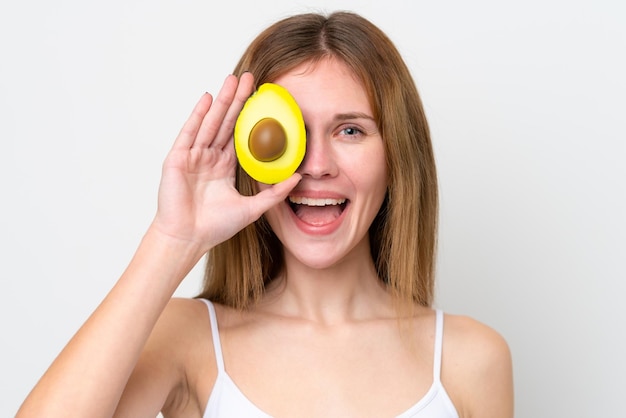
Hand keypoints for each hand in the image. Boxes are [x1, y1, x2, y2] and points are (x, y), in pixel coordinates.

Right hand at [151, 73, 300, 250]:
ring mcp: (193, 156)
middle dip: (238, 100)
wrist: (189, 239)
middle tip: (249, 77)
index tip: (262, 98)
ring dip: (222, 101)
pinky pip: (190, 132)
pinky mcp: (179, 158)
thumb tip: (298, 178)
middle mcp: (209, 157)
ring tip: (232, 80)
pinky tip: (208, 98)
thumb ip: (274, 192)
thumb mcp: (253, 207)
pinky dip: (198, 115)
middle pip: (226, 122)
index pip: (239, 134)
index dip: (250, 116)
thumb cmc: (215, 227)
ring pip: (211, 122)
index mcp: (224, 166)